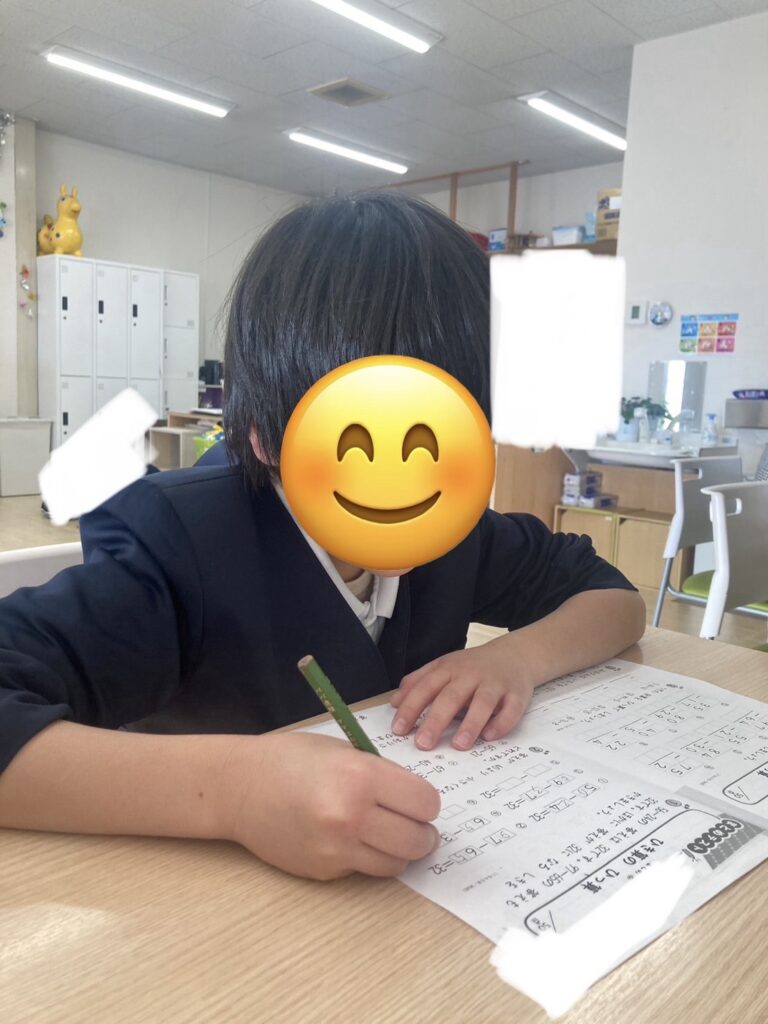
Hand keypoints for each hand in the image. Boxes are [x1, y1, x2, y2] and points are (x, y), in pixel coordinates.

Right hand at [222, 732, 440, 880]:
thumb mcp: (342, 751)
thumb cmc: (291, 759)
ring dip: (400, 850)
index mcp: (360, 777)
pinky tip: (352, 838)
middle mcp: (352, 816)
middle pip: (417, 839)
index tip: (418, 800)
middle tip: (415, 824)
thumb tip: (415, 800)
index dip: (426, 802)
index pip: (424, 803)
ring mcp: (337, 849)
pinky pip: (365, 870)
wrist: (240, 787)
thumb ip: (381, 774)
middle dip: (422, 832)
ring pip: (397, 863)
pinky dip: (368, 857)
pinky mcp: (324, 871)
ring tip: (389, 834)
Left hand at [389, 638, 533, 750]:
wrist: (514, 655)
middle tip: (423, 744)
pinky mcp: (517, 694)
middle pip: (451, 696)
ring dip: (470, 723)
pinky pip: (511, 709)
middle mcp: (471, 674)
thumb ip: (418, 682)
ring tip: (458, 745)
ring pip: (483, 702)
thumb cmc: (473, 667)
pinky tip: (489, 737)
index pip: (426, 687)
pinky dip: (501, 723)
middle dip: (436, 720)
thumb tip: (394, 702)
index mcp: (449, 668)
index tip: (398, 729)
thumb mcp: (443, 667)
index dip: (411, 708)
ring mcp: (495, 683)